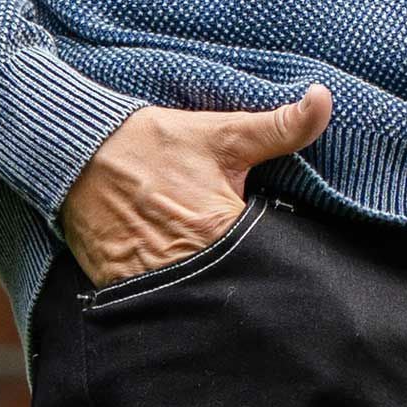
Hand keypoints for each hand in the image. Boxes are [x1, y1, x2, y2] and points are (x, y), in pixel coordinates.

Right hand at [59, 82, 333, 289]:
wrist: (81, 152)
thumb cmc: (157, 141)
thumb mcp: (223, 132)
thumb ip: (281, 126)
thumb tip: (325, 99)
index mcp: (220, 230)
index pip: (269, 261)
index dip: (275, 251)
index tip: (276, 241)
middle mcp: (190, 265)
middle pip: (236, 286)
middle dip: (244, 274)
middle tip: (242, 254)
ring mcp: (155, 284)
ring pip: (199, 301)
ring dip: (208, 288)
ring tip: (205, 263)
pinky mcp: (125, 292)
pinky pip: (161, 307)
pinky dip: (171, 295)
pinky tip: (176, 275)